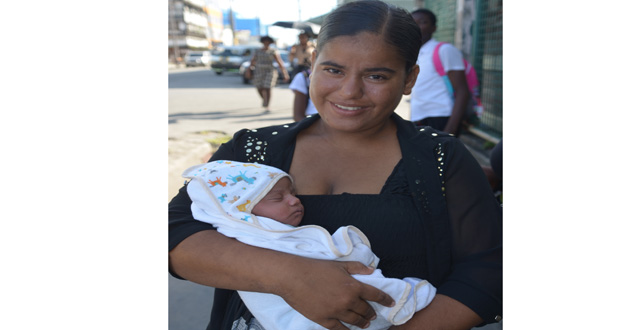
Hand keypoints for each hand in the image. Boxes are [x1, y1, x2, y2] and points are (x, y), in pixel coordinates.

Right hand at [276, 258, 394, 329]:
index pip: (376, 295)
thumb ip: (358, 268)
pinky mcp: (324, 320)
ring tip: (365, 324)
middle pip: (366, 310)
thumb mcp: (339, 264)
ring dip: (362, 323)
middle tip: (373, 314)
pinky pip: (340, 329)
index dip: (386, 299)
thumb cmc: (315, 268)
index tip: (391, 303)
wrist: (293, 277)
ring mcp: (336, 312)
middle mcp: (348, 301)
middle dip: (371, 312)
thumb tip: (372, 271)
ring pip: (355, 321)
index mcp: (353, 286)